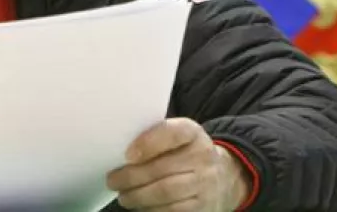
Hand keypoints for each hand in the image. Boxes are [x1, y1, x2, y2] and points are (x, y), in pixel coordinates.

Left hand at [106, 118, 250, 210]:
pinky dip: (151, 209)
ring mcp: (206, 185)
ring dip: (138, 196)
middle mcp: (203, 158)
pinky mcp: (203, 208)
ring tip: (124, 196)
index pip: (172, 133)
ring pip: (165, 193)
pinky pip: (172, 211)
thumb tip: (120, 151)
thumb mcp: (178, 137)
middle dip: (131, 177)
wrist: (224, 176)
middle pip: (162, 169)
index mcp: (193, 133)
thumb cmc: (187, 153)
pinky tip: (140, 206)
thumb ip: (155, 138)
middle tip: (113, 180)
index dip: (148, 143)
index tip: (128, 155)